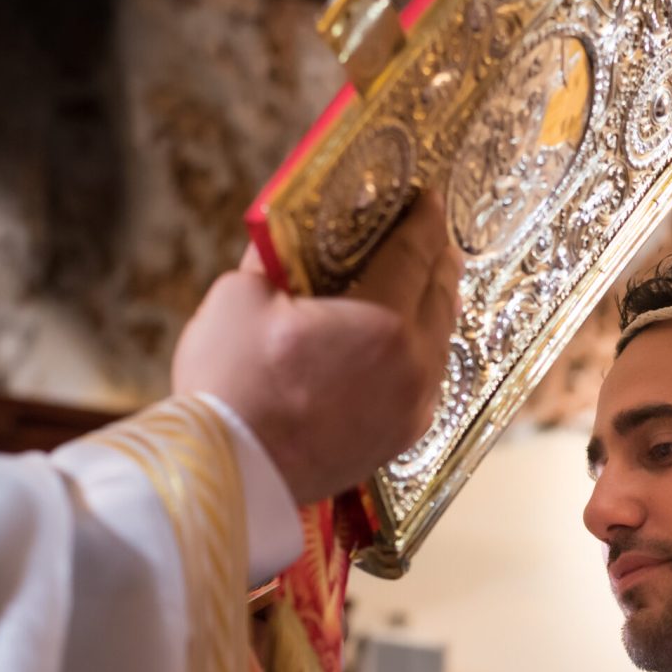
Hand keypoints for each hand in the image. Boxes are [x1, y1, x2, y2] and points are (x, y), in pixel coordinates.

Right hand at [171, 193, 461, 504]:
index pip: (415, 253)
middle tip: (431, 233)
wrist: (231, 473)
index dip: (422, 219)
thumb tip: (295, 229)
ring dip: (435, 303)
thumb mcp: (241, 297)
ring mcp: (414, 406)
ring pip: (441, 338)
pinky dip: (424, 347)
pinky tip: (408, 338)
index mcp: (382, 323)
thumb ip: (279, 256)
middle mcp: (413, 365)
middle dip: (437, 257)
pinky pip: (428, 377)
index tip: (427, 197)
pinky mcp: (403, 437)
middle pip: (440, 294)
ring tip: (425, 281)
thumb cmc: (230, 386)